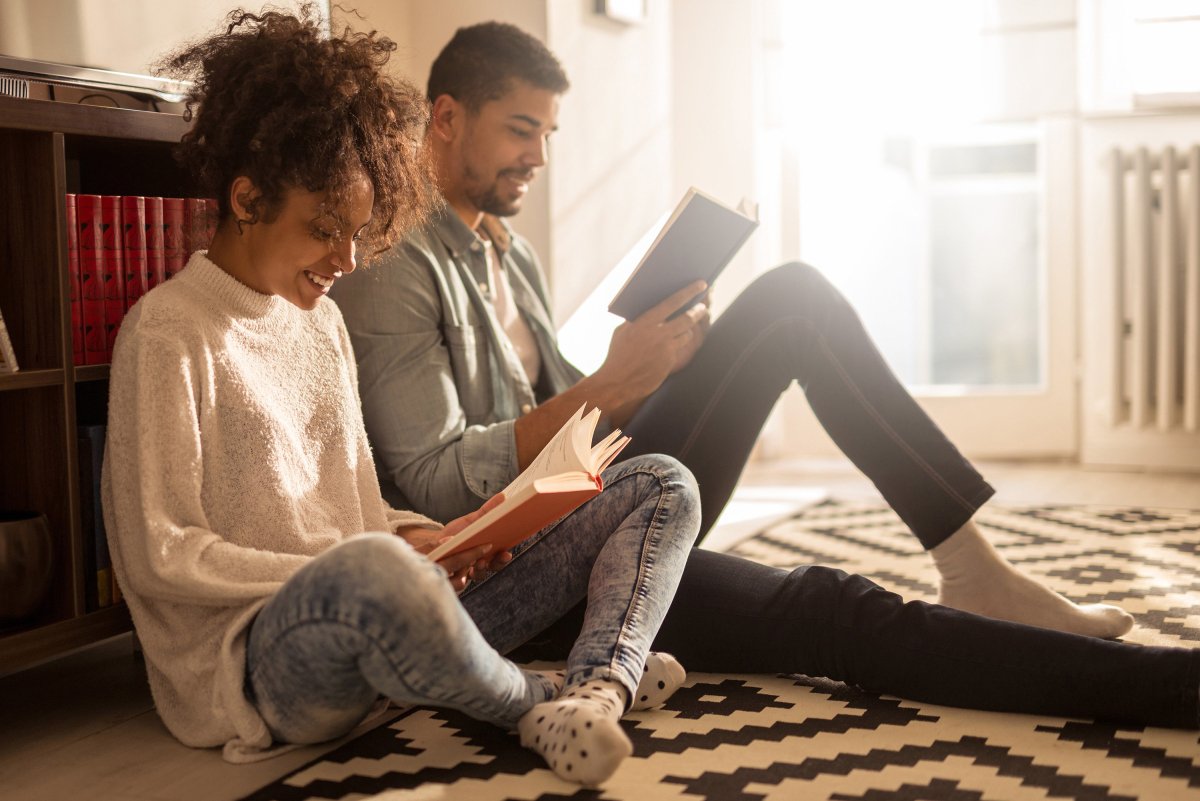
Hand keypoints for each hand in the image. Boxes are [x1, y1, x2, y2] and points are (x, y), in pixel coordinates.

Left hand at [399, 493, 511, 591]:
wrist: (434, 545)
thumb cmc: (455, 533)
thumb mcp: (470, 521)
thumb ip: (486, 512)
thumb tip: (502, 496)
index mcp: (487, 551)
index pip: (500, 556)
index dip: (504, 557)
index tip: (506, 552)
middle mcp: (480, 564)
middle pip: (493, 568)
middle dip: (496, 564)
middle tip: (495, 558)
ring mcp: (469, 572)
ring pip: (480, 576)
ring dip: (481, 570)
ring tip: (478, 562)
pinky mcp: (454, 577)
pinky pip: (461, 582)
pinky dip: (462, 576)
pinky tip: (460, 569)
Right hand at [597, 280, 709, 398]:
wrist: (616, 382)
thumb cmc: (617, 354)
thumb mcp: (623, 331)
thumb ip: (638, 320)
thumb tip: (653, 308)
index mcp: (645, 322)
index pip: (673, 302)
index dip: (689, 291)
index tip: (702, 284)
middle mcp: (658, 334)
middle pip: (687, 318)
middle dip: (698, 311)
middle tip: (702, 307)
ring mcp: (666, 349)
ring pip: (687, 335)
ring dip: (687, 330)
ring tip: (685, 328)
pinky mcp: (670, 362)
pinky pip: (678, 350)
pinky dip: (675, 346)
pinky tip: (667, 348)